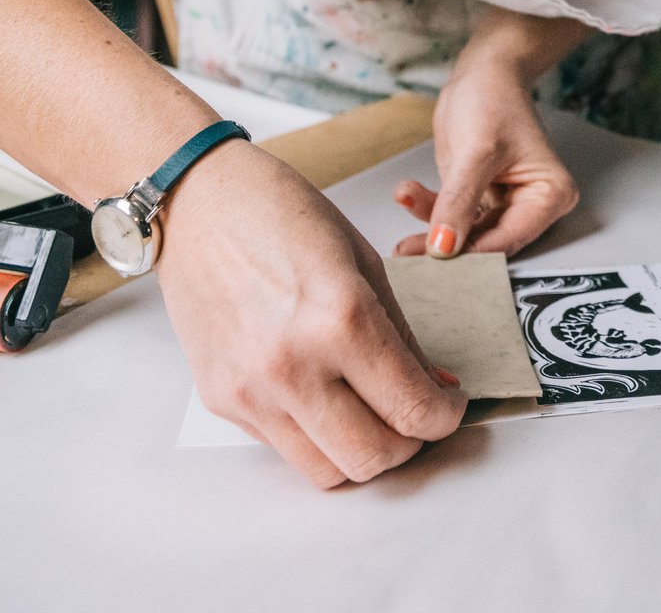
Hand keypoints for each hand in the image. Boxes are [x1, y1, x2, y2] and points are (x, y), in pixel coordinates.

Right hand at [155, 142, 466, 487]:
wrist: (198, 201)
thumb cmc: (282, 213)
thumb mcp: (365, 263)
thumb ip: (402, 336)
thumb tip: (436, 388)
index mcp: (342, 319)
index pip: (413, 408)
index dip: (445, 417)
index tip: (450, 406)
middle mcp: (293, 365)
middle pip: (373, 459)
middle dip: (411, 445)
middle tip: (418, 413)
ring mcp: (251, 390)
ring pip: (327, 472)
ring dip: (363, 453)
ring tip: (374, 413)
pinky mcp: (221, 401)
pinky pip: (283, 447)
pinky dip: (316, 436)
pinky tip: (326, 396)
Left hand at [391, 55, 578, 258]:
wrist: (482, 72)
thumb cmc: (495, 99)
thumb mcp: (476, 151)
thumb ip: (459, 203)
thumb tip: (442, 248)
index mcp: (548, 196)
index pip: (508, 239)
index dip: (470, 252)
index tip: (435, 260)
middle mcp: (531, 205)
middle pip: (486, 243)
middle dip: (445, 246)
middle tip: (409, 251)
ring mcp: (503, 203)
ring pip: (464, 234)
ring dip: (429, 227)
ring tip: (403, 216)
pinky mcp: (478, 198)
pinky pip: (451, 217)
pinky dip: (426, 209)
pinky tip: (407, 192)